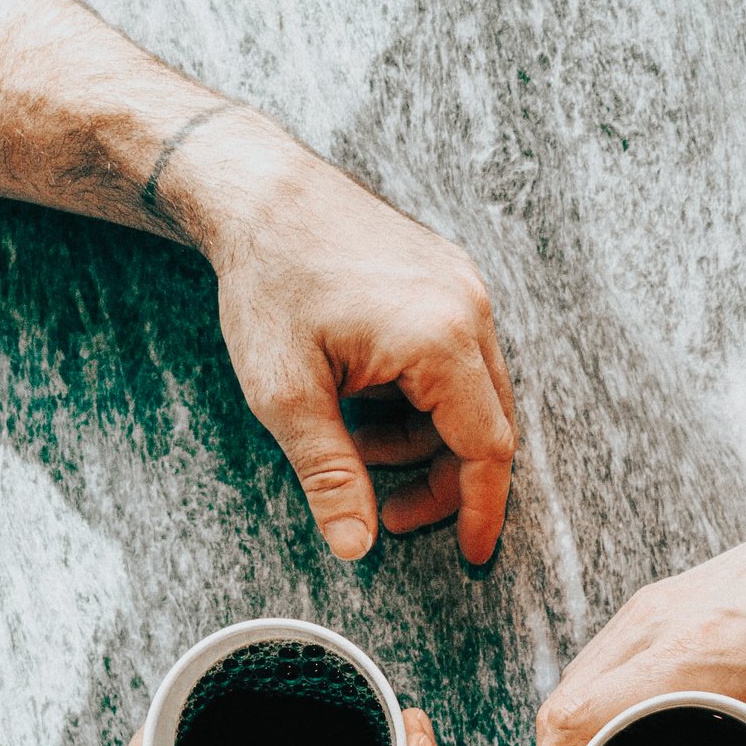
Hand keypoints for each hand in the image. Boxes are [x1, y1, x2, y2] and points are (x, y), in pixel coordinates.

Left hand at [201, 129, 517, 564]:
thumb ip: (329, 474)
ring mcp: (463, 288)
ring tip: (354, 442)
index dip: (479, 509)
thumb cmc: (267, 283)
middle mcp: (469, 309)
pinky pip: (456, 358)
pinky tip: (366, 399)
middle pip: (487, 425)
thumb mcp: (286, 394)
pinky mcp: (447, 278)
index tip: (469, 555)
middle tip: (386, 510)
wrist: (258, 190)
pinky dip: (420, 397)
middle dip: (440, 479)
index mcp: (441, 340)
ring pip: (471, 394)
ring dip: (423, 437)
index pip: (487, 448)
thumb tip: (357, 548)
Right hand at [525, 510, 745, 745]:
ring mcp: (647, 608)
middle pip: (560, 706)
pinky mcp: (653, 600)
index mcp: (689, 658)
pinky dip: (583, 701)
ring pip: (571, 680)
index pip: (577, 721)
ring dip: (561, 735)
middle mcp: (653, 627)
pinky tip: (600, 731)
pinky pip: (595, 659)